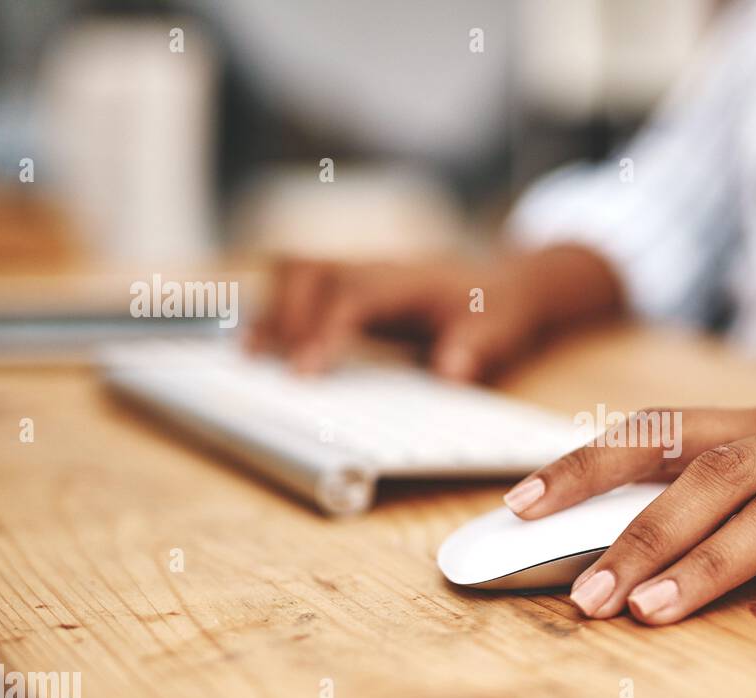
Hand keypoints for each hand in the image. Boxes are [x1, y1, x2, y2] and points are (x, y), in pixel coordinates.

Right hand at [248, 244, 624, 379]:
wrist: (505, 282)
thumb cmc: (497, 307)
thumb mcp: (498, 330)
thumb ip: (475, 349)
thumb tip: (451, 370)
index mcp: (407, 279)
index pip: (353, 297)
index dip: (325, 330)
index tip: (306, 371)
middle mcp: (374, 268)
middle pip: (311, 272)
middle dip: (286, 317)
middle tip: (270, 367)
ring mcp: (358, 271)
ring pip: (298, 271)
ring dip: (273, 309)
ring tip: (250, 355)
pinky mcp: (349, 284)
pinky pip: (301, 283)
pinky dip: (276, 308)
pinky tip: (258, 344)